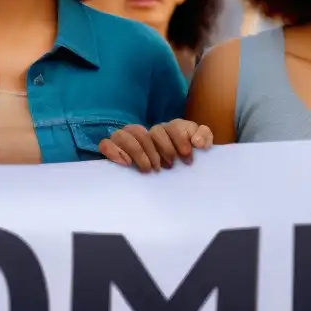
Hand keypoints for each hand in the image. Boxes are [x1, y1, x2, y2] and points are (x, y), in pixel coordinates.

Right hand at [99, 119, 213, 171]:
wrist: (159, 183)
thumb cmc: (178, 162)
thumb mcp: (194, 148)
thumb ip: (203, 137)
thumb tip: (198, 142)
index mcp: (166, 130)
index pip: (170, 126)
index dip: (179, 138)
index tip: (186, 156)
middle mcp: (145, 132)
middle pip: (149, 132)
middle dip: (162, 149)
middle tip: (169, 166)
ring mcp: (126, 139)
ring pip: (126, 134)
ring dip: (140, 152)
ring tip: (149, 170)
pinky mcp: (112, 149)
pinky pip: (107, 143)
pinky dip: (115, 151)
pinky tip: (126, 164)